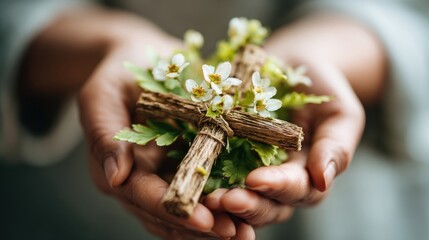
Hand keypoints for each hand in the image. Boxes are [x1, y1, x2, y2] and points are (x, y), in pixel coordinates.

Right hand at [18, 7, 239, 238]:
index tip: (205, 220)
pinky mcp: (190, 164)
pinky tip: (250, 209)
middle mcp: (142, 180)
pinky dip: (225, 202)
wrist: (146, 59)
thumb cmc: (121, 74)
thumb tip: (115, 178)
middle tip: (235, 234)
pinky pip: (207, 190)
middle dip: (201, 227)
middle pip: (168, 215)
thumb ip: (104, 134)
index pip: (144, 197)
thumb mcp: (102, 95)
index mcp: (118, 168)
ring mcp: (167, 176)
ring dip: (216, 224)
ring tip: (246, 232)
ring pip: (188, 211)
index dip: (174, 210)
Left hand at [205, 60, 364, 228]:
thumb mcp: (339, 112)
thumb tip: (323, 179)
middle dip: (246, 205)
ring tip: (203, 200)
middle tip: (223, 200)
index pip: (296, 190)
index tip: (256, 180)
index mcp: (308, 175)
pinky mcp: (226, 155)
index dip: (277, 188)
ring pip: (238, 200)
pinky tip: (188, 179)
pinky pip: (213, 174)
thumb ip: (336, 146)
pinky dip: (202, 181)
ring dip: (221, 204)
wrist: (293, 64)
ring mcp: (249, 170)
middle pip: (266, 206)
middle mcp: (278, 181)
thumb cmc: (322, 88)